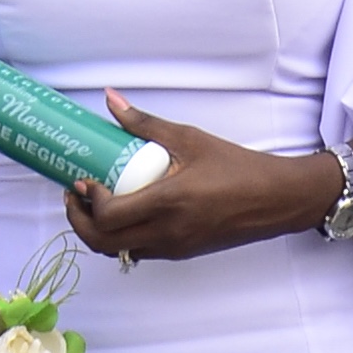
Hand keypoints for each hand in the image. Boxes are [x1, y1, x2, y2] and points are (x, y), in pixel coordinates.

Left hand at [66, 96, 343, 268]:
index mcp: (168, 203)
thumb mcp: (190, 139)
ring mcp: (174, 247)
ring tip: (96, 204)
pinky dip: (122, 237)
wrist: (275, 199)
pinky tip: (125, 211)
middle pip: (104, 243)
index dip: (88, 202)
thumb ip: (146, 124)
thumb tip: (111, 100)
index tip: (83, 179)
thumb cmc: (236, 166)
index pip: (109, 217)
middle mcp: (167, 232)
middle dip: (80, 222)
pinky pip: (140, 251)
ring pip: (120, 252)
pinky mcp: (182, 252)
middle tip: (77, 196)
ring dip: (99, 232)